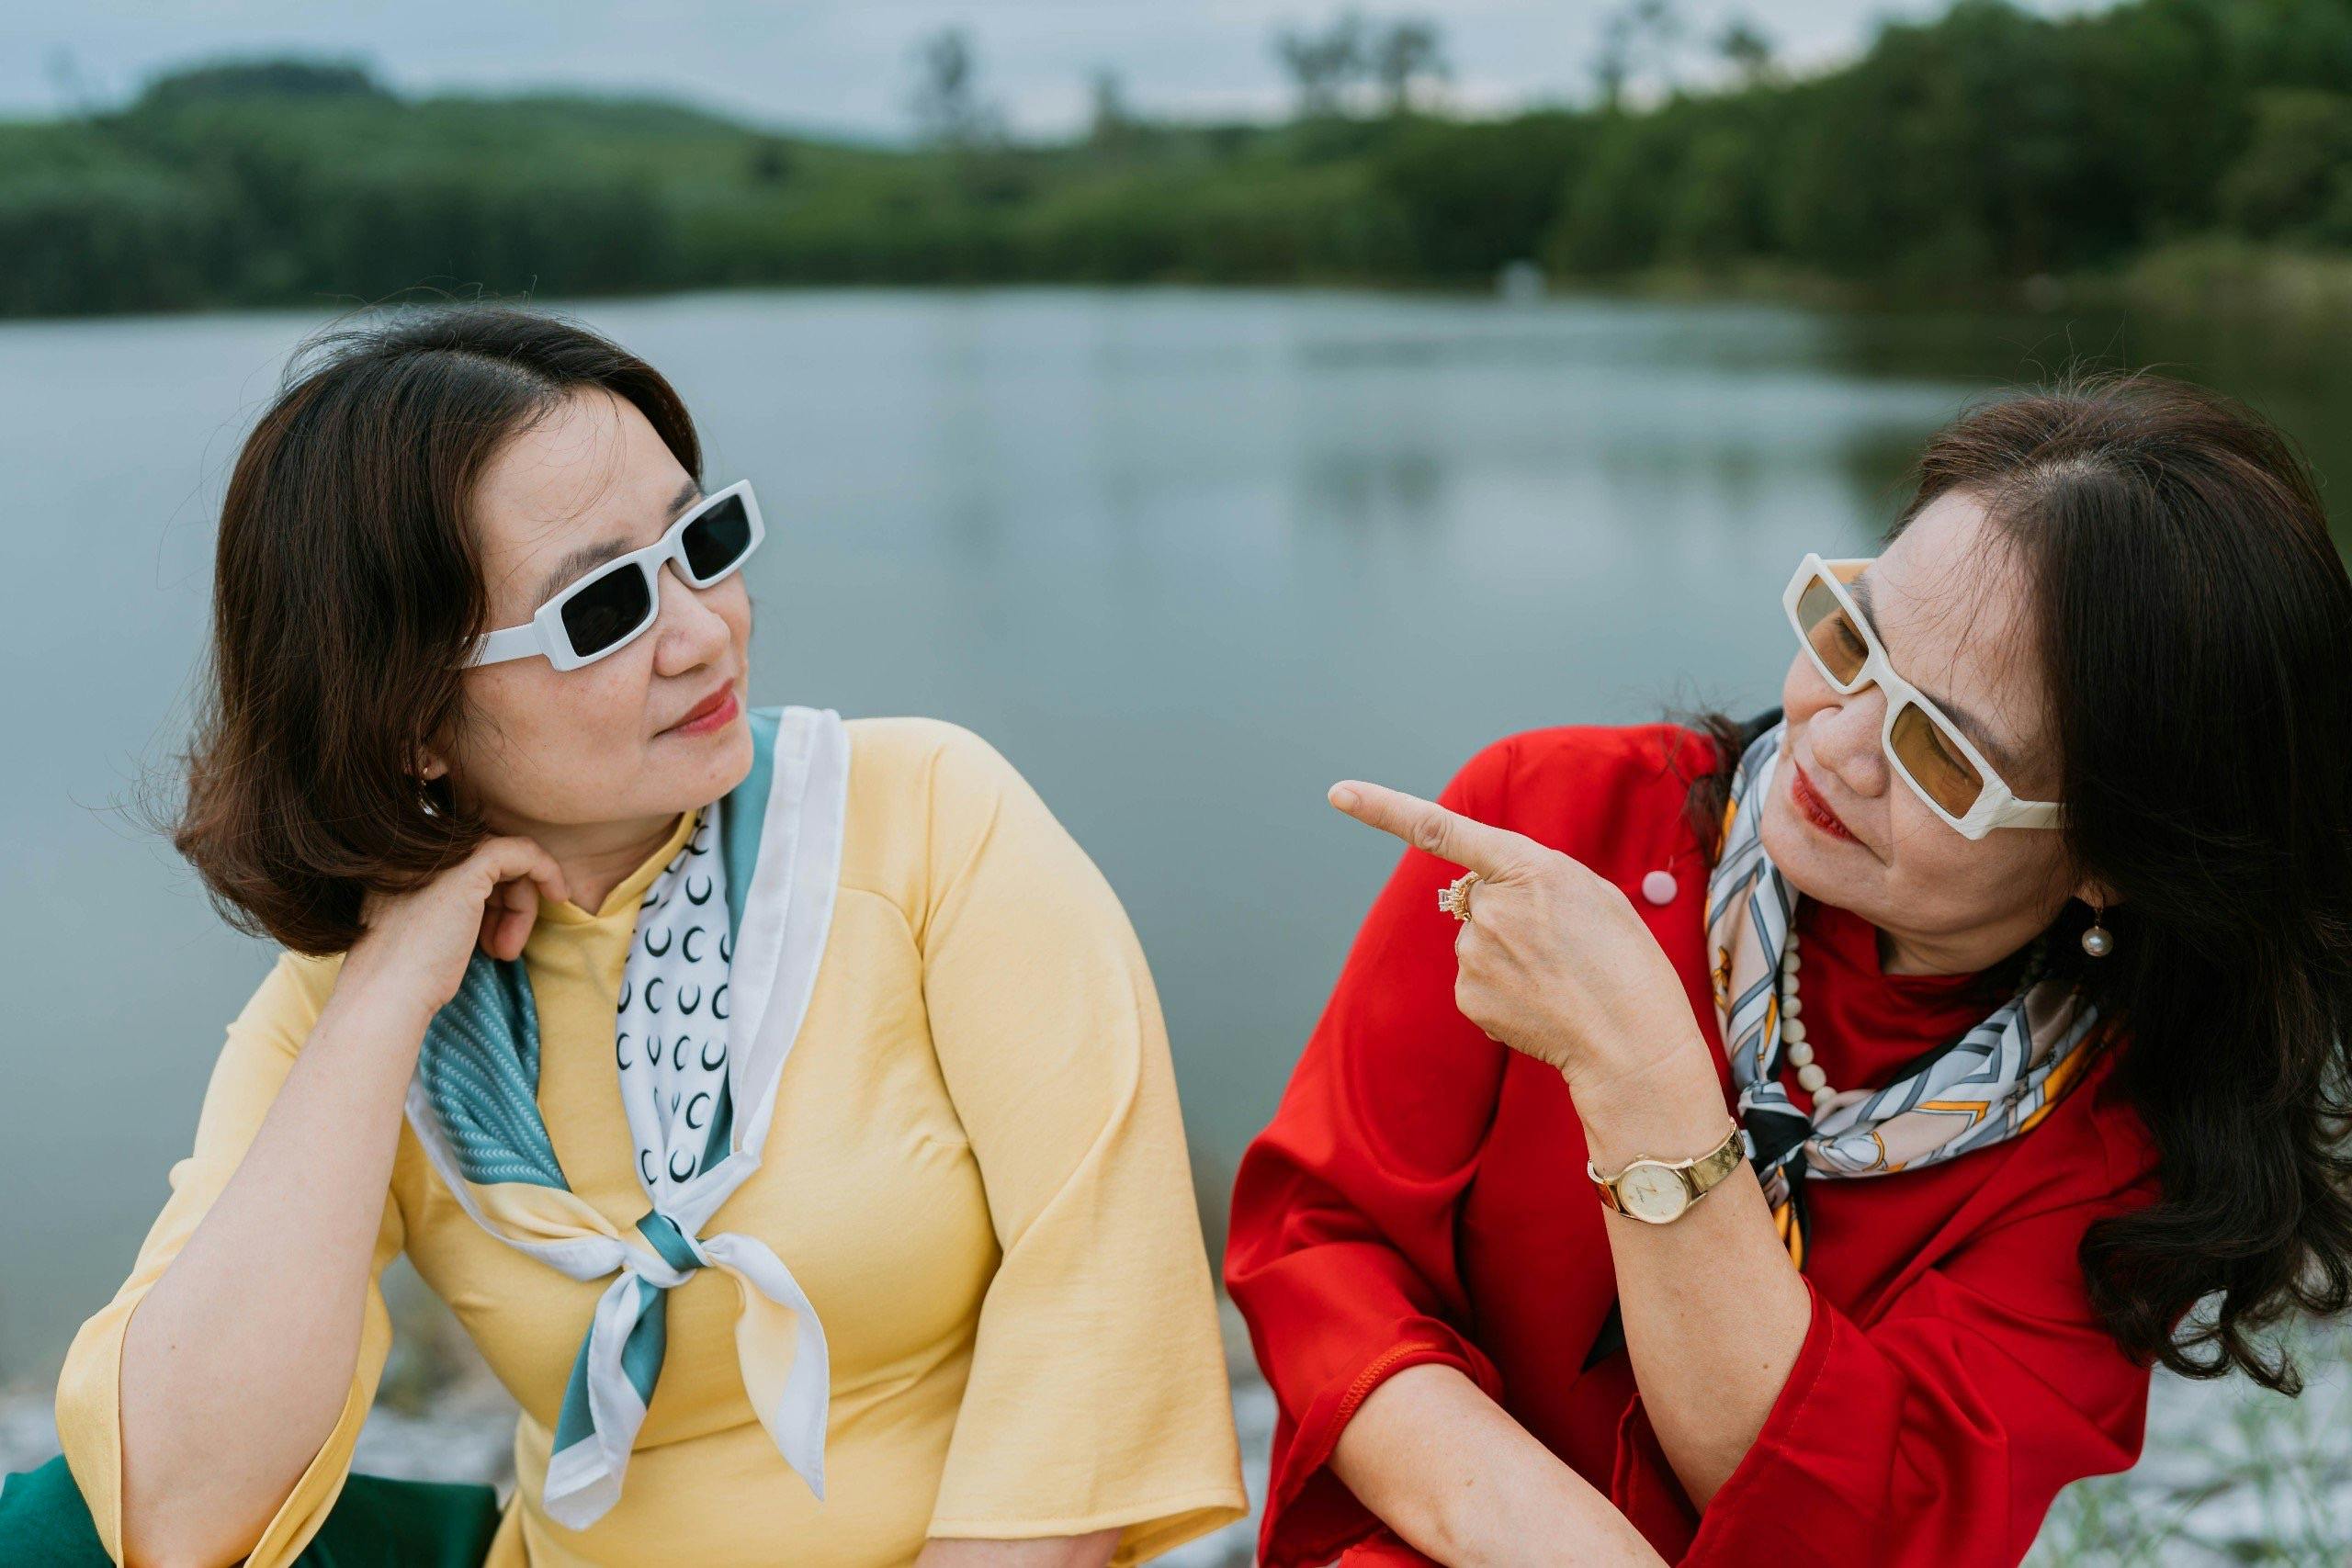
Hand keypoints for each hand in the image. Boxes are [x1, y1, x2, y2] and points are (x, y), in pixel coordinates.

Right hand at [339, 836, 568, 1017]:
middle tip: (504, 949)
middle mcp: (418, 850)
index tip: (499, 935)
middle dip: (506, 904)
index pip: (464, 865)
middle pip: (486, 862)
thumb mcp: (433, 928)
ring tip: (505, 951)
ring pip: (505, 862)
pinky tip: (558, 896)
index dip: (490, 899)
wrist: (387, 994)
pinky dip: (545, 870)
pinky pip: (522, 851)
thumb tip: (495, 899)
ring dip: (519, 907)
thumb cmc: (408, 976)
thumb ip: (454, 904)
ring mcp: (442, 854)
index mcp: (402, 863)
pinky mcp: (469, 866)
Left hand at [1329, 779, 1701, 1093]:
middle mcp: (1488, 906)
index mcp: (1526, 866)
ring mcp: (1472, 953)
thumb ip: (1534, 878)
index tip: (1339, 793)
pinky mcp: (1467, 996)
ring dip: (1508, 954)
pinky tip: (1541, 1002)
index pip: (1440, 830)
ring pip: (1478, 941)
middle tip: (1561, 943)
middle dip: (1507, 912)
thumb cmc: (1625, 961)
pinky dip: (1503, 990)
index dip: (1383, 809)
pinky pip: (1477, 980)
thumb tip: (1492, 894)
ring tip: (1559, 976)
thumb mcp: (1592, 892)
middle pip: (1477, 897)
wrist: (1632, 1041)